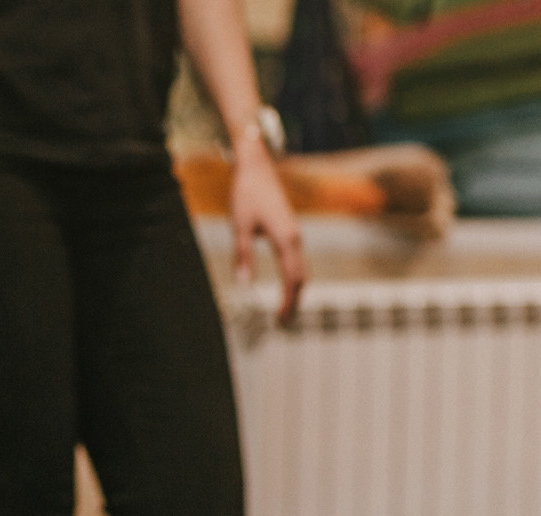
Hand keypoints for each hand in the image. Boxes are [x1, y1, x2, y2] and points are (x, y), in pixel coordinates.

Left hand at [228, 141, 305, 323]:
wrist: (256, 166)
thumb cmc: (246, 194)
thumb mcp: (239, 226)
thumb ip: (242, 255)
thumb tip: (244, 284)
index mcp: (285, 239)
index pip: (292, 279)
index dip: (288, 302)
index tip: (280, 321)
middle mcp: (295, 237)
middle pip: (301, 277)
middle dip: (294, 301)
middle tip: (283, 324)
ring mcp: (294, 233)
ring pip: (300, 268)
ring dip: (294, 291)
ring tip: (285, 311)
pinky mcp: (289, 230)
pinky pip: (296, 260)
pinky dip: (293, 277)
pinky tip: (286, 286)